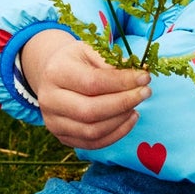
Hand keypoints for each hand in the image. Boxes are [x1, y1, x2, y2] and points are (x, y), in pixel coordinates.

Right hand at [20, 29, 149, 148]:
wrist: (52, 75)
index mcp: (55, 72)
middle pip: (90, 111)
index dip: (122, 82)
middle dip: (124, 103)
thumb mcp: (91, 50)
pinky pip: (93, 143)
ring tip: (136, 105)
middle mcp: (49, 100)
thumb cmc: (77, 61)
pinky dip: (117, 134)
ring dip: (122, 120)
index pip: (92, 83)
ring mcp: (53, 122)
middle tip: (145, 92)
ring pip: (93, 131)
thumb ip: (112, 62)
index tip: (144, 78)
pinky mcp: (62, 137)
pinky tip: (129, 118)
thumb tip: (141, 76)